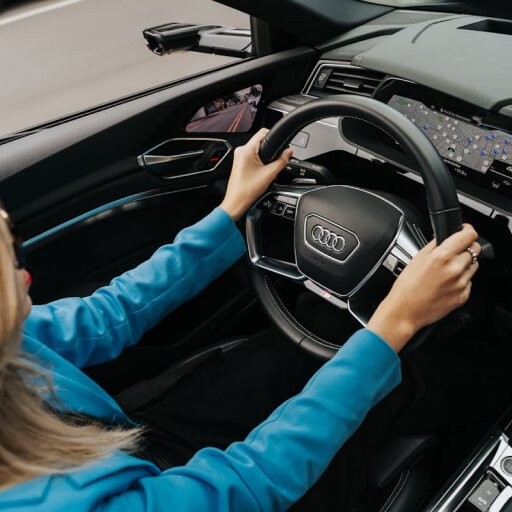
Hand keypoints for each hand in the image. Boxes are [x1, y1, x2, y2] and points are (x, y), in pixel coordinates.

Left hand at [220, 129, 292, 220]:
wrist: (236, 202)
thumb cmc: (247, 191)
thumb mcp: (269, 175)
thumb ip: (281, 161)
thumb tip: (288, 152)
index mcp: (246, 150)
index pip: (263, 133)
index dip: (274, 137)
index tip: (281, 145)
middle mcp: (241, 151)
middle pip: (261, 142)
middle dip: (270, 151)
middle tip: (273, 165)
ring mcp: (239, 156)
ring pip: (258, 150)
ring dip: (265, 159)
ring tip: (266, 171)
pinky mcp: (240, 162)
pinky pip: (253, 157)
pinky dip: (260, 163)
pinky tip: (261, 173)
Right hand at [367, 224, 480, 351]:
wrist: (405, 310)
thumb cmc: (406, 286)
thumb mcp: (417, 258)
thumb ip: (435, 245)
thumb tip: (446, 236)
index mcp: (442, 256)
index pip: (469, 235)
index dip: (467, 230)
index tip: (464, 231)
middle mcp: (455, 269)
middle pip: (475, 249)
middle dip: (465, 247)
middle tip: (454, 252)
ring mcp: (461, 283)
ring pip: (473, 265)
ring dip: (464, 264)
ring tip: (447, 271)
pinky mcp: (463, 296)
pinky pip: (469, 282)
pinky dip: (461, 280)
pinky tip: (446, 284)